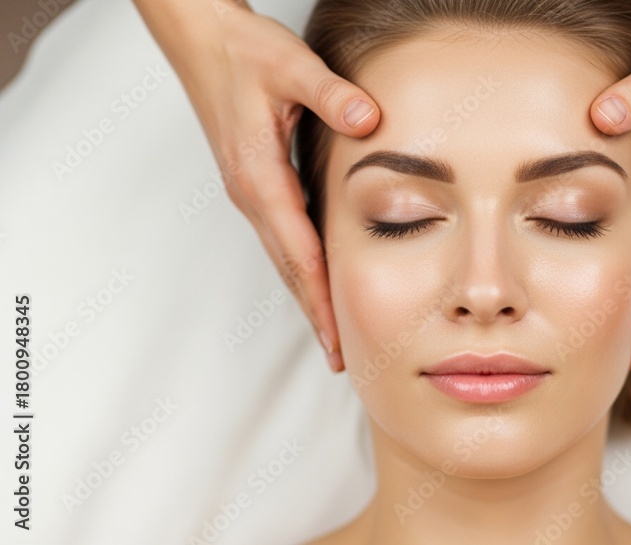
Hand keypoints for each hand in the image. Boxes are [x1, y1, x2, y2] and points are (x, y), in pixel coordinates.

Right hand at [133, 0, 381, 370]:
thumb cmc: (243, 50)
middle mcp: (252, 194)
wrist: (202, 39)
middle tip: (341, 360)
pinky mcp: (256, 184)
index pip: (297, 251)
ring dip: (308, 298)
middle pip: (289, 269)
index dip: (321, 298)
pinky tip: (320, 281)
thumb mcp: (289, 65)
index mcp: (260, 177)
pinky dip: (303, 268)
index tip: (339, 338)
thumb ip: (331, 94)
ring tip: (333, 338)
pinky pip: (282, 238)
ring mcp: (252, 193)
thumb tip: (368, 120)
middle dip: (315, 315)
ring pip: (284, 258)